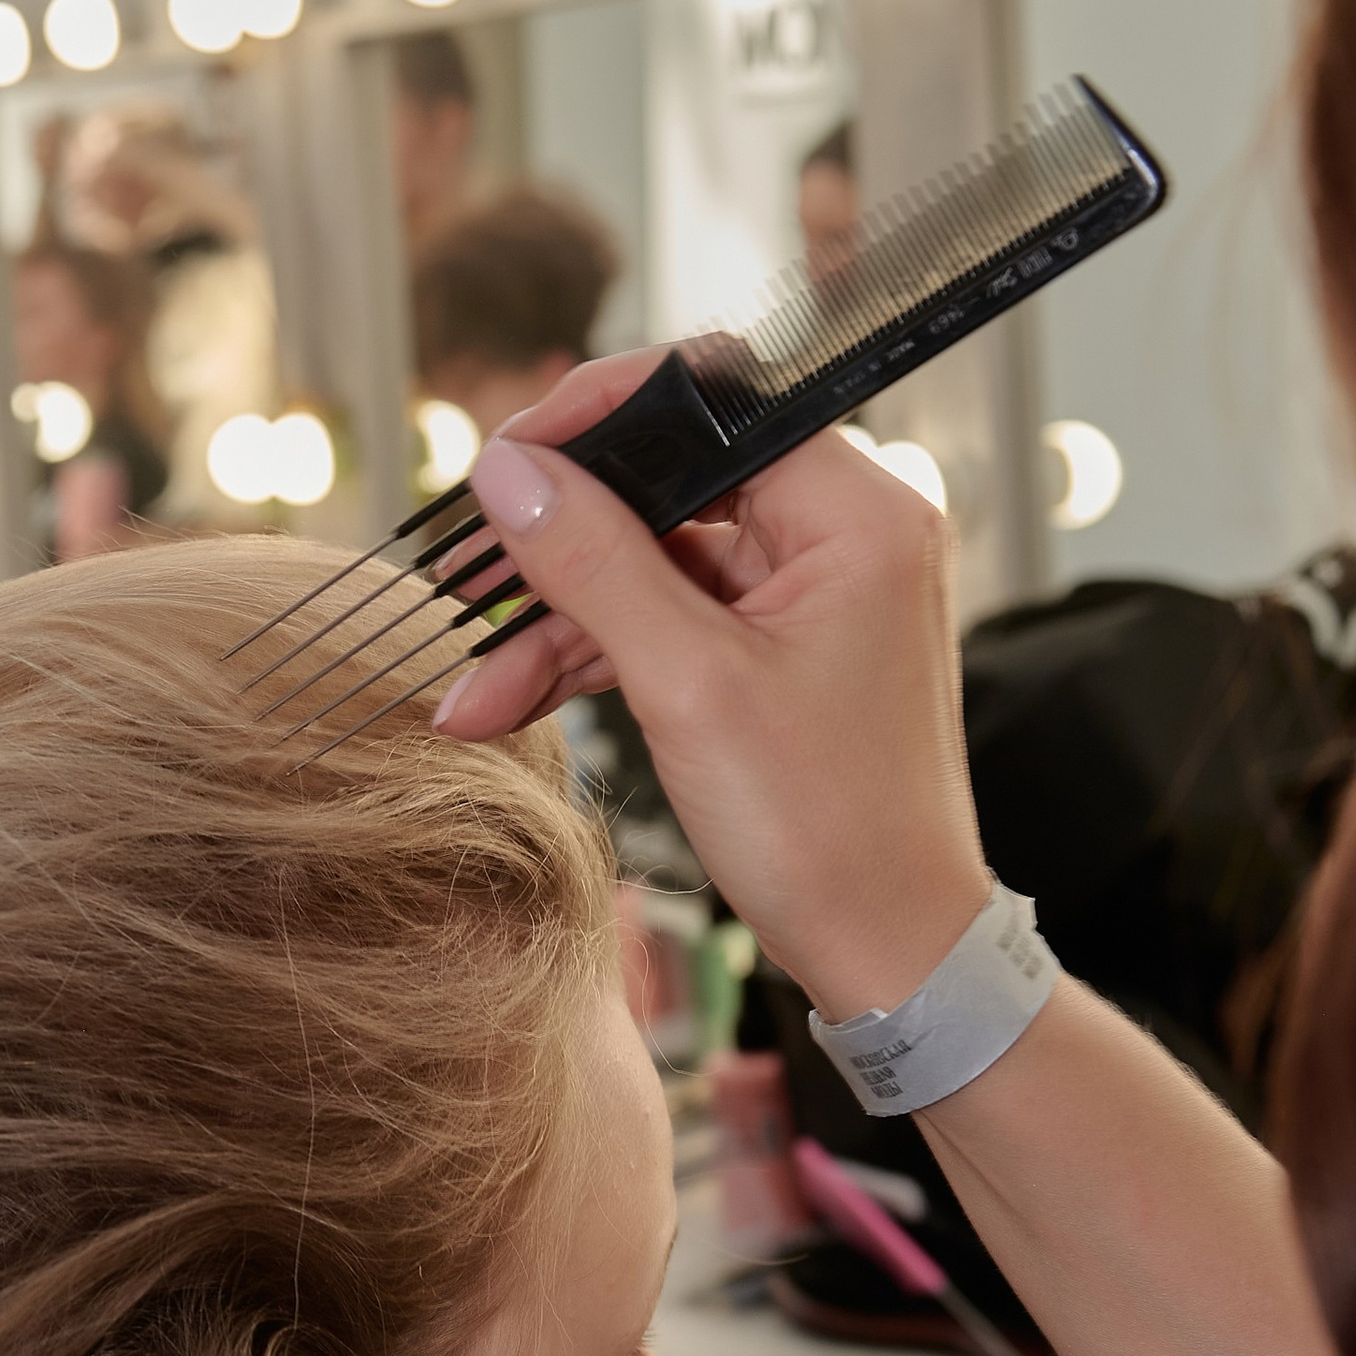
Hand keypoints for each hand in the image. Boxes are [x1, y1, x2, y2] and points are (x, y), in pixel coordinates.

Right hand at [432, 354, 989, 1018]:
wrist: (890, 955)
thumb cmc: (828, 832)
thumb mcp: (687, 686)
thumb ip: (593, 562)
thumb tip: (508, 470)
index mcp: (857, 510)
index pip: (710, 401)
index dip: (595, 419)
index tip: (506, 457)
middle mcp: (844, 531)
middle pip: (669, 484)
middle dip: (557, 541)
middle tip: (465, 575)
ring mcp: (810, 591)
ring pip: (654, 561)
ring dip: (557, 621)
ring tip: (472, 689)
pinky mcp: (780, 647)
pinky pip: (670, 618)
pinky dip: (596, 656)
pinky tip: (508, 699)